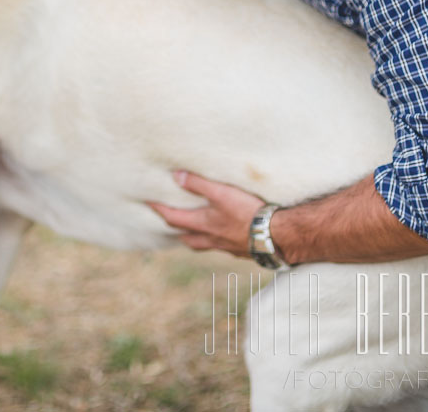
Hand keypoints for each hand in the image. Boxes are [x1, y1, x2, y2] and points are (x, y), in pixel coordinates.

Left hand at [148, 171, 264, 256]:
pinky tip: (227, 235)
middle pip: (188, 239)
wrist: (279, 236)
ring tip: (196, 230)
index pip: (173, 219)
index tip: (148, 204)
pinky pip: (225, 247)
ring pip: (206, 244)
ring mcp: (228, 247)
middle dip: (177, 231)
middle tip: (170, 224)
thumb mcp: (221, 193)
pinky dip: (219, 241)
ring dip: (198, 238)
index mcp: (203, 225)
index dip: (159, 210)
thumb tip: (176, 176)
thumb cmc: (249, 213)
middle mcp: (212, 239)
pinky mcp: (244, 251)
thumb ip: (198, 184)